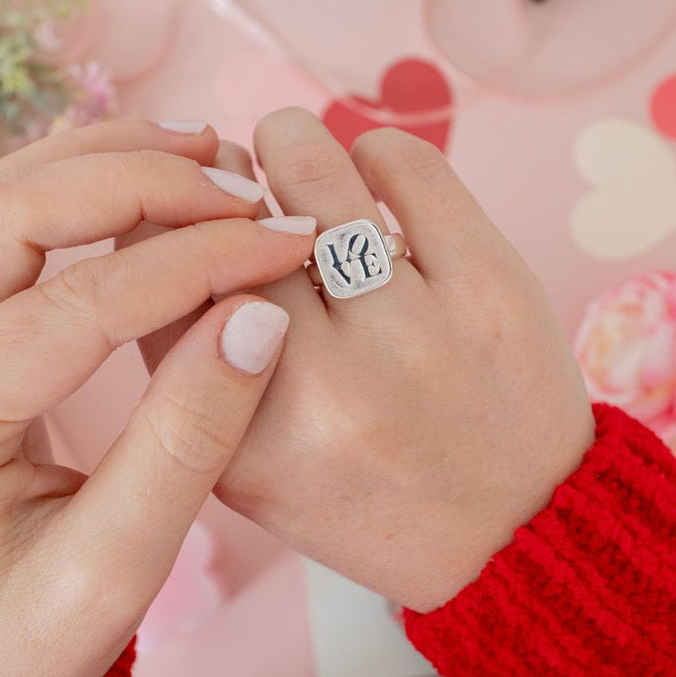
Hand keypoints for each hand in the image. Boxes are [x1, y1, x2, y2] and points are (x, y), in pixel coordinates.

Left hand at [0, 121, 314, 676]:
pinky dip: (79, 185)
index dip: (193, 264)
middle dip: (141, 181)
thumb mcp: (115, 570)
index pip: (74, 305)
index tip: (286, 248)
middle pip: (11, 212)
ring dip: (104, 161)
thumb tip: (259, 319)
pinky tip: (147, 179)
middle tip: (245, 189)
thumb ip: (187, 443)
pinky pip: (0, 227)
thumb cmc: (20, 643)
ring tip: (206, 156)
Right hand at [130, 109, 594, 612]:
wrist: (516, 532)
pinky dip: (377, 156)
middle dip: (225, 190)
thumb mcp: (254, 471)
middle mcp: (321, 389)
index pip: (159, 287)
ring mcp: (411, 335)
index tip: (188, 221)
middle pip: (227, 223)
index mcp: (243, 442)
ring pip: (312, 171)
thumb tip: (173, 230)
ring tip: (293, 157)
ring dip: (289, 145)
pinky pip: (407, 166)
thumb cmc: (373, 494)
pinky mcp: (489, 289)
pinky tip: (375, 182)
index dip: (165, 232)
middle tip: (244, 189)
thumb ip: (197, 372)